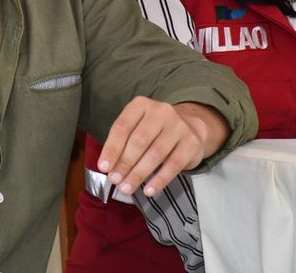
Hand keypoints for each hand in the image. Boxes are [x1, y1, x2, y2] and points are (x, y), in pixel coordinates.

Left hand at [97, 98, 228, 196]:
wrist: (190, 126)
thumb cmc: (154, 131)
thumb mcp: (137, 127)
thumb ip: (122, 144)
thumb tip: (109, 169)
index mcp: (141, 105)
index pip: (122, 127)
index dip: (111, 149)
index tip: (104, 168)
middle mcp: (161, 111)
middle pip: (139, 141)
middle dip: (124, 163)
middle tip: (115, 180)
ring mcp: (178, 126)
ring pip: (155, 153)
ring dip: (138, 174)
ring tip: (127, 188)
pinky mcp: (191, 143)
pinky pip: (173, 164)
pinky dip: (159, 180)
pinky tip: (148, 190)